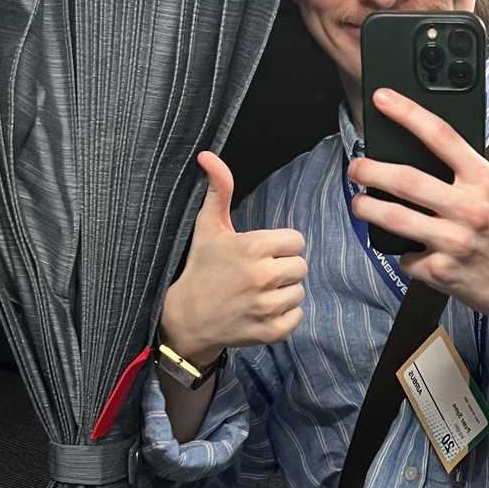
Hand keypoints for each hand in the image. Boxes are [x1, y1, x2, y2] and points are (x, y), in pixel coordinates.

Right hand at [161, 152, 306, 363]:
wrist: (186, 319)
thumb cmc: (202, 268)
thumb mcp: (208, 227)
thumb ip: (218, 190)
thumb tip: (208, 156)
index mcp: (253, 247)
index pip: (296, 240)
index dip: (280, 246)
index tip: (260, 253)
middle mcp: (263, 276)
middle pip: (301, 265)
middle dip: (283, 268)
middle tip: (258, 274)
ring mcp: (267, 306)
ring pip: (300, 291)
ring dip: (284, 292)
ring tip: (258, 293)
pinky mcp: (272, 331)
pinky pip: (297, 316)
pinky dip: (284, 316)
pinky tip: (261, 311)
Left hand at [346, 89, 488, 324]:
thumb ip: (463, 173)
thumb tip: (416, 153)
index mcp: (484, 180)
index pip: (441, 135)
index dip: (407, 113)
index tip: (382, 99)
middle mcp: (469, 208)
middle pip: (405, 179)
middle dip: (370, 170)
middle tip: (357, 168)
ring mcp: (454, 241)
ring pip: (394, 218)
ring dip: (366, 208)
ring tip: (359, 204)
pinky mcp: (442, 271)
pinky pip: (405, 257)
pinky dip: (401, 252)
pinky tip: (407, 249)